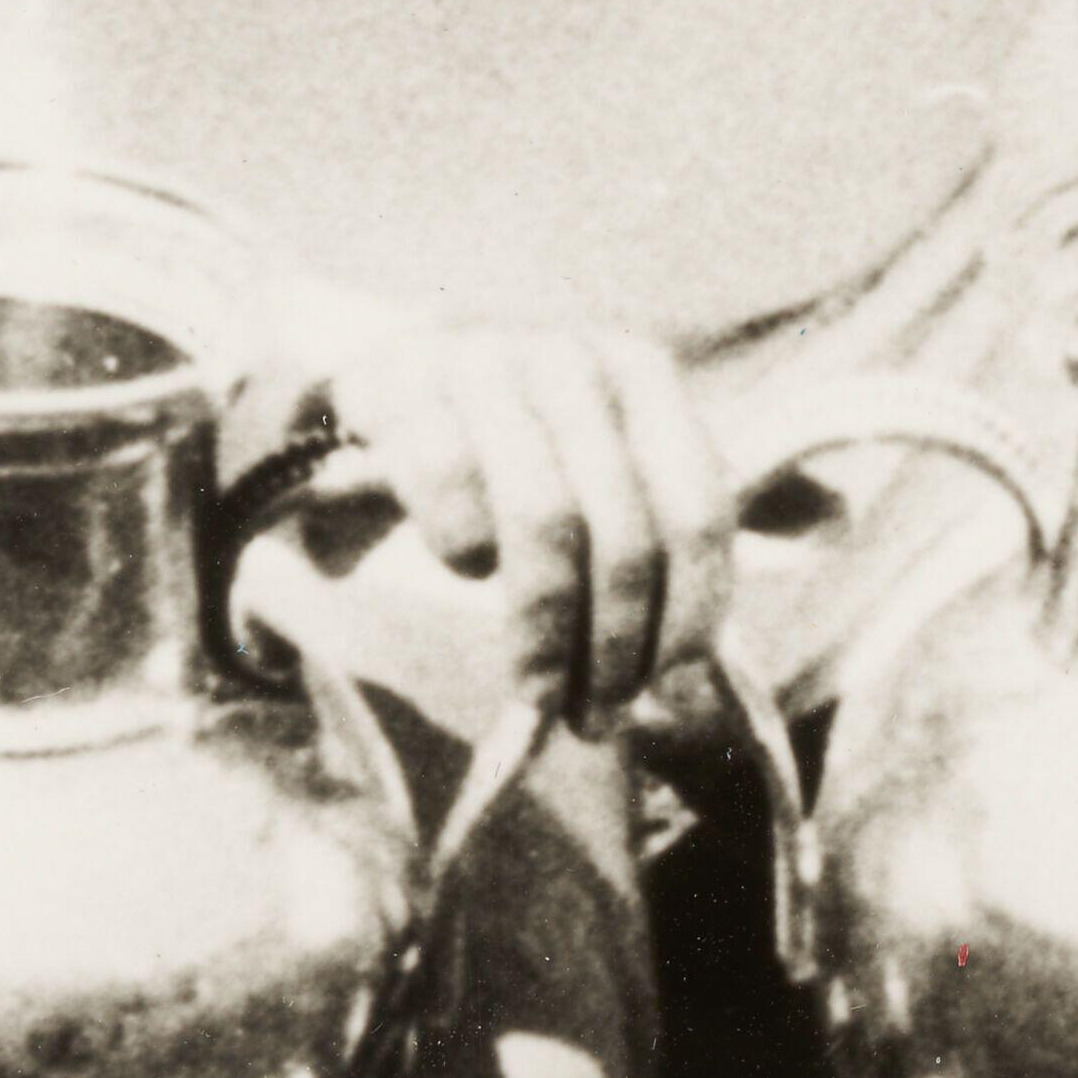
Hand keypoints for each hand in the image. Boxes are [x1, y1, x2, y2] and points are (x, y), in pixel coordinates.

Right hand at [307, 315, 741, 725]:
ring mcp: (485, 362)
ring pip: (544, 522)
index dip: (690, 614)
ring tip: (537, 689)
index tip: (669, 692)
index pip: (697, 510)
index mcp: (641, 373)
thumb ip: (648, 557)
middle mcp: (571, 358)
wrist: (380, 381)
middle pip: (622, 534)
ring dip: (544, 632)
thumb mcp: (588, 476)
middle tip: (596, 719)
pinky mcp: (402, 383)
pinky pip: (451, 492)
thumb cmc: (500, 450)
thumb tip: (691, 698)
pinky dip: (462, 548)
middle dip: (614, 645)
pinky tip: (466, 565)